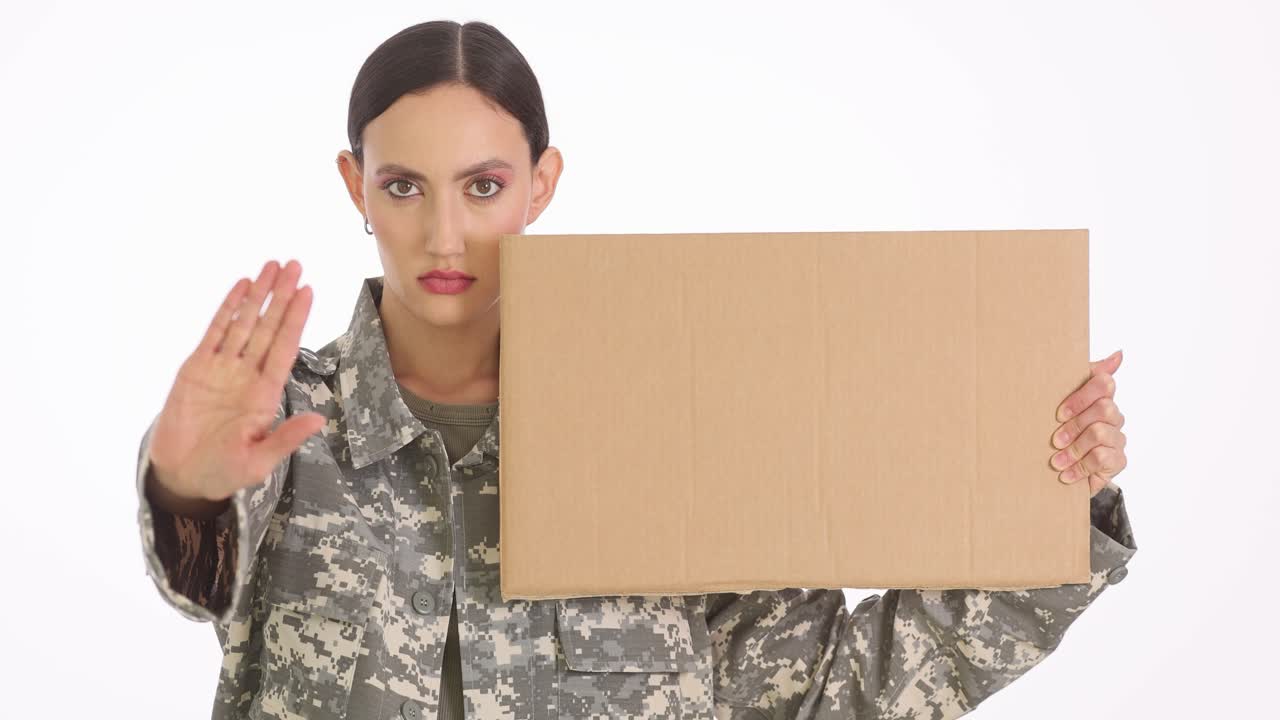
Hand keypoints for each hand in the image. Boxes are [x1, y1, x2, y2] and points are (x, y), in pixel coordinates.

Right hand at [146, 259, 326, 511]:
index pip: (285, 347)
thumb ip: (286, 438)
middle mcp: (247, 374)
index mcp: (266, 393)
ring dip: (258, 295)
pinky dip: (228, 308)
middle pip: (268, 327)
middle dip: (282, 296)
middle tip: (295, 264)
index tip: (308, 291)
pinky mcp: (196, 368)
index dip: (296, 319)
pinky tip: (241, 287)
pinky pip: (214, 332)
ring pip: (244, 323)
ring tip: (272, 266)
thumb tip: (319, 421)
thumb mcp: (259, 461)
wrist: (182, 475)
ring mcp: (222, 368)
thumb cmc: (224, 472)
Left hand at [1049, 349, 1127, 497]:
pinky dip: (1080, 467)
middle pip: (1105, 408)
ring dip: (1074, 449)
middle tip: (1055, 440)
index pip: (1104, 383)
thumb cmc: (1061, 432)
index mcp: (1100, 397)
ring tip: (1056, 461)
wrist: (1061, 470)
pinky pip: (1103, 458)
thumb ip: (1085, 376)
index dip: (1081, 397)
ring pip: (1101, 433)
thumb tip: (1119, 354)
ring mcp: (1117, 438)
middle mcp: (1113, 415)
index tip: (1058, 414)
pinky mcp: (1118, 460)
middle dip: (1075, 425)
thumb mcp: (1061, 402)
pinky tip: (1066, 474)